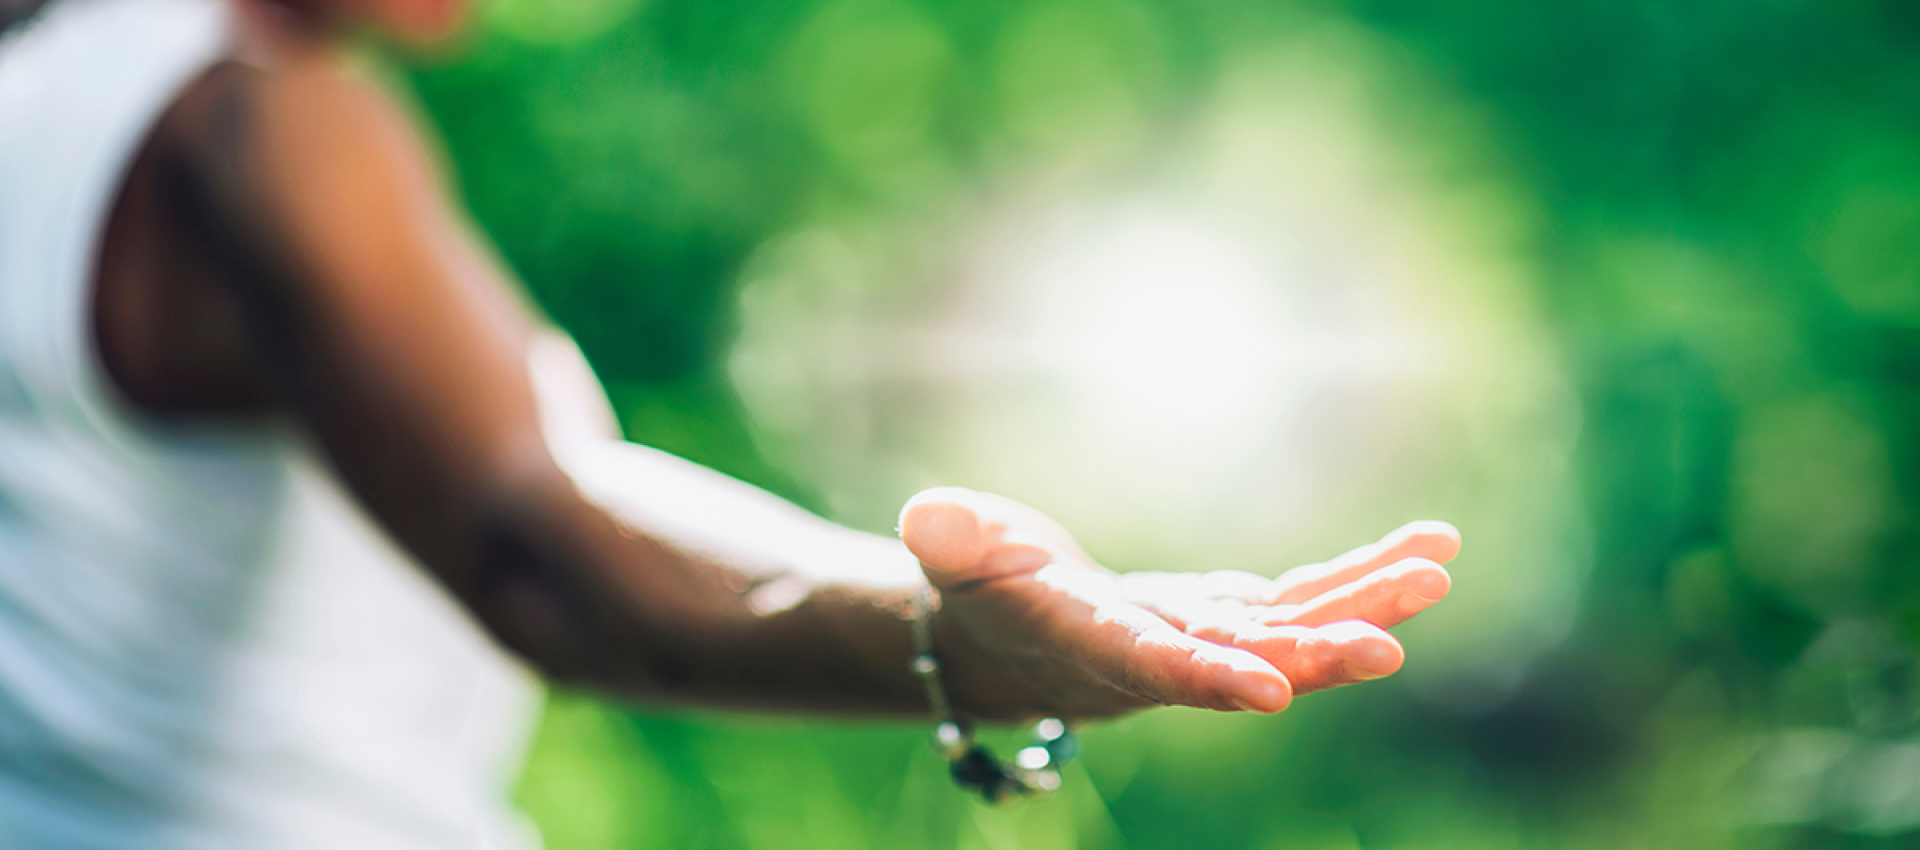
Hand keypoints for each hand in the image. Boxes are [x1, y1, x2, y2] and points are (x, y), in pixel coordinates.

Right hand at [898, 487, 1456, 720]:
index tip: (1271, 690)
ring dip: (1365, 605)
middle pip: (1250, 660)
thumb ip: (951, 541)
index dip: (1209, 678)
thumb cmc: (972, 585)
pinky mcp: (1237, 614)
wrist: (1009, 631)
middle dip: (1317, 652)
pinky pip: (1310, 598)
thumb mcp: (953, 552)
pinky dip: (1365, 577)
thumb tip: (931, 520)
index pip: (1154, 668)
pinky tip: (1430, 551)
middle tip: (1387, 646)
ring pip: (1298, 629)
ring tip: (1435, 571)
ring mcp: (1210, 638)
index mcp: (1093, 646)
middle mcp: (1166, 656)